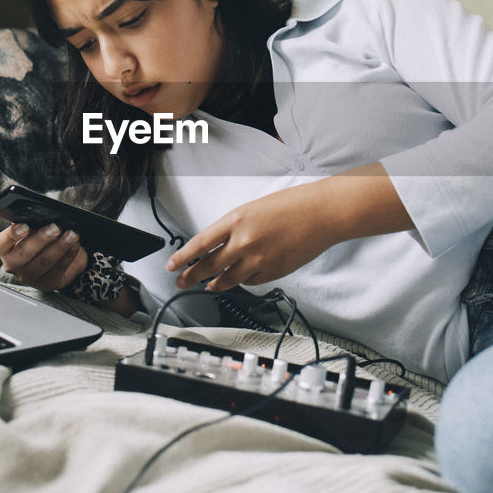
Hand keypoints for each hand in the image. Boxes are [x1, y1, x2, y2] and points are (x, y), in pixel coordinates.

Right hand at [0, 222, 87, 291]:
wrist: (55, 255)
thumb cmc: (39, 238)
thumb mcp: (32, 228)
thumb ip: (31, 223)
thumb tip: (41, 216)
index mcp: (3, 249)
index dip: (10, 236)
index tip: (24, 226)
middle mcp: (13, 265)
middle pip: (24, 253)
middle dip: (41, 239)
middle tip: (55, 227)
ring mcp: (29, 277)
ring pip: (43, 262)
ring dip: (60, 246)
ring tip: (71, 234)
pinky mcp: (46, 284)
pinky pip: (58, 269)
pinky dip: (69, 255)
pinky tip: (75, 245)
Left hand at [165, 184, 336, 292]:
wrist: (321, 214)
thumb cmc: (291, 206)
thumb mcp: (253, 209)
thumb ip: (233, 228)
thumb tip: (217, 247)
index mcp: (237, 220)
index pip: (200, 243)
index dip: (182, 257)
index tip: (171, 266)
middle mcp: (244, 241)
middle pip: (209, 265)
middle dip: (191, 276)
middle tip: (180, 282)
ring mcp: (259, 259)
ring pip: (228, 279)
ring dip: (215, 284)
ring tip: (208, 286)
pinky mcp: (273, 272)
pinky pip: (250, 282)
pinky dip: (243, 281)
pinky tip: (240, 278)